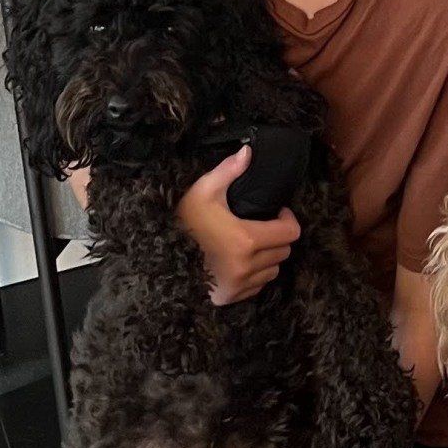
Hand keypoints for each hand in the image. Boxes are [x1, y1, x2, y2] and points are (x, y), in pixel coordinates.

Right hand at [178, 143, 300, 305]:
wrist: (157, 254)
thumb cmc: (183, 221)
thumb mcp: (204, 190)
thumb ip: (229, 170)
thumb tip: (248, 150)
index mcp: (246, 240)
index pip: (290, 233)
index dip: (287, 219)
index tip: (275, 212)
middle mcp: (247, 267)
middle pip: (284, 252)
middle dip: (278, 237)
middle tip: (262, 225)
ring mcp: (238, 285)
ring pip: (273, 271)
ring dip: (268, 257)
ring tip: (252, 244)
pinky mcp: (229, 297)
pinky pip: (257, 287)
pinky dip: (255, 275)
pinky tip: (240, 261)